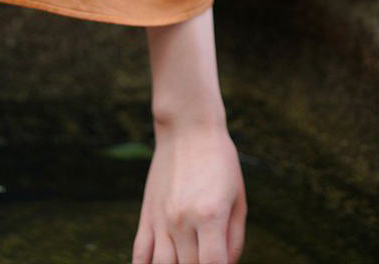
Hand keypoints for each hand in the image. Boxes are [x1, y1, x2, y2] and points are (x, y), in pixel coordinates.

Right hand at [132, 121, 246, 263]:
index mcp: (210, 215)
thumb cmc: (220, 160)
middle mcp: (183, 220)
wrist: (188, 128)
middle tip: (207, 255)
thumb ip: (235, 238)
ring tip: (187, 259)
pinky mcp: (147, 216)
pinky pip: (140, 255)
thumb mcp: (238, 197)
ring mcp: (161, 220)